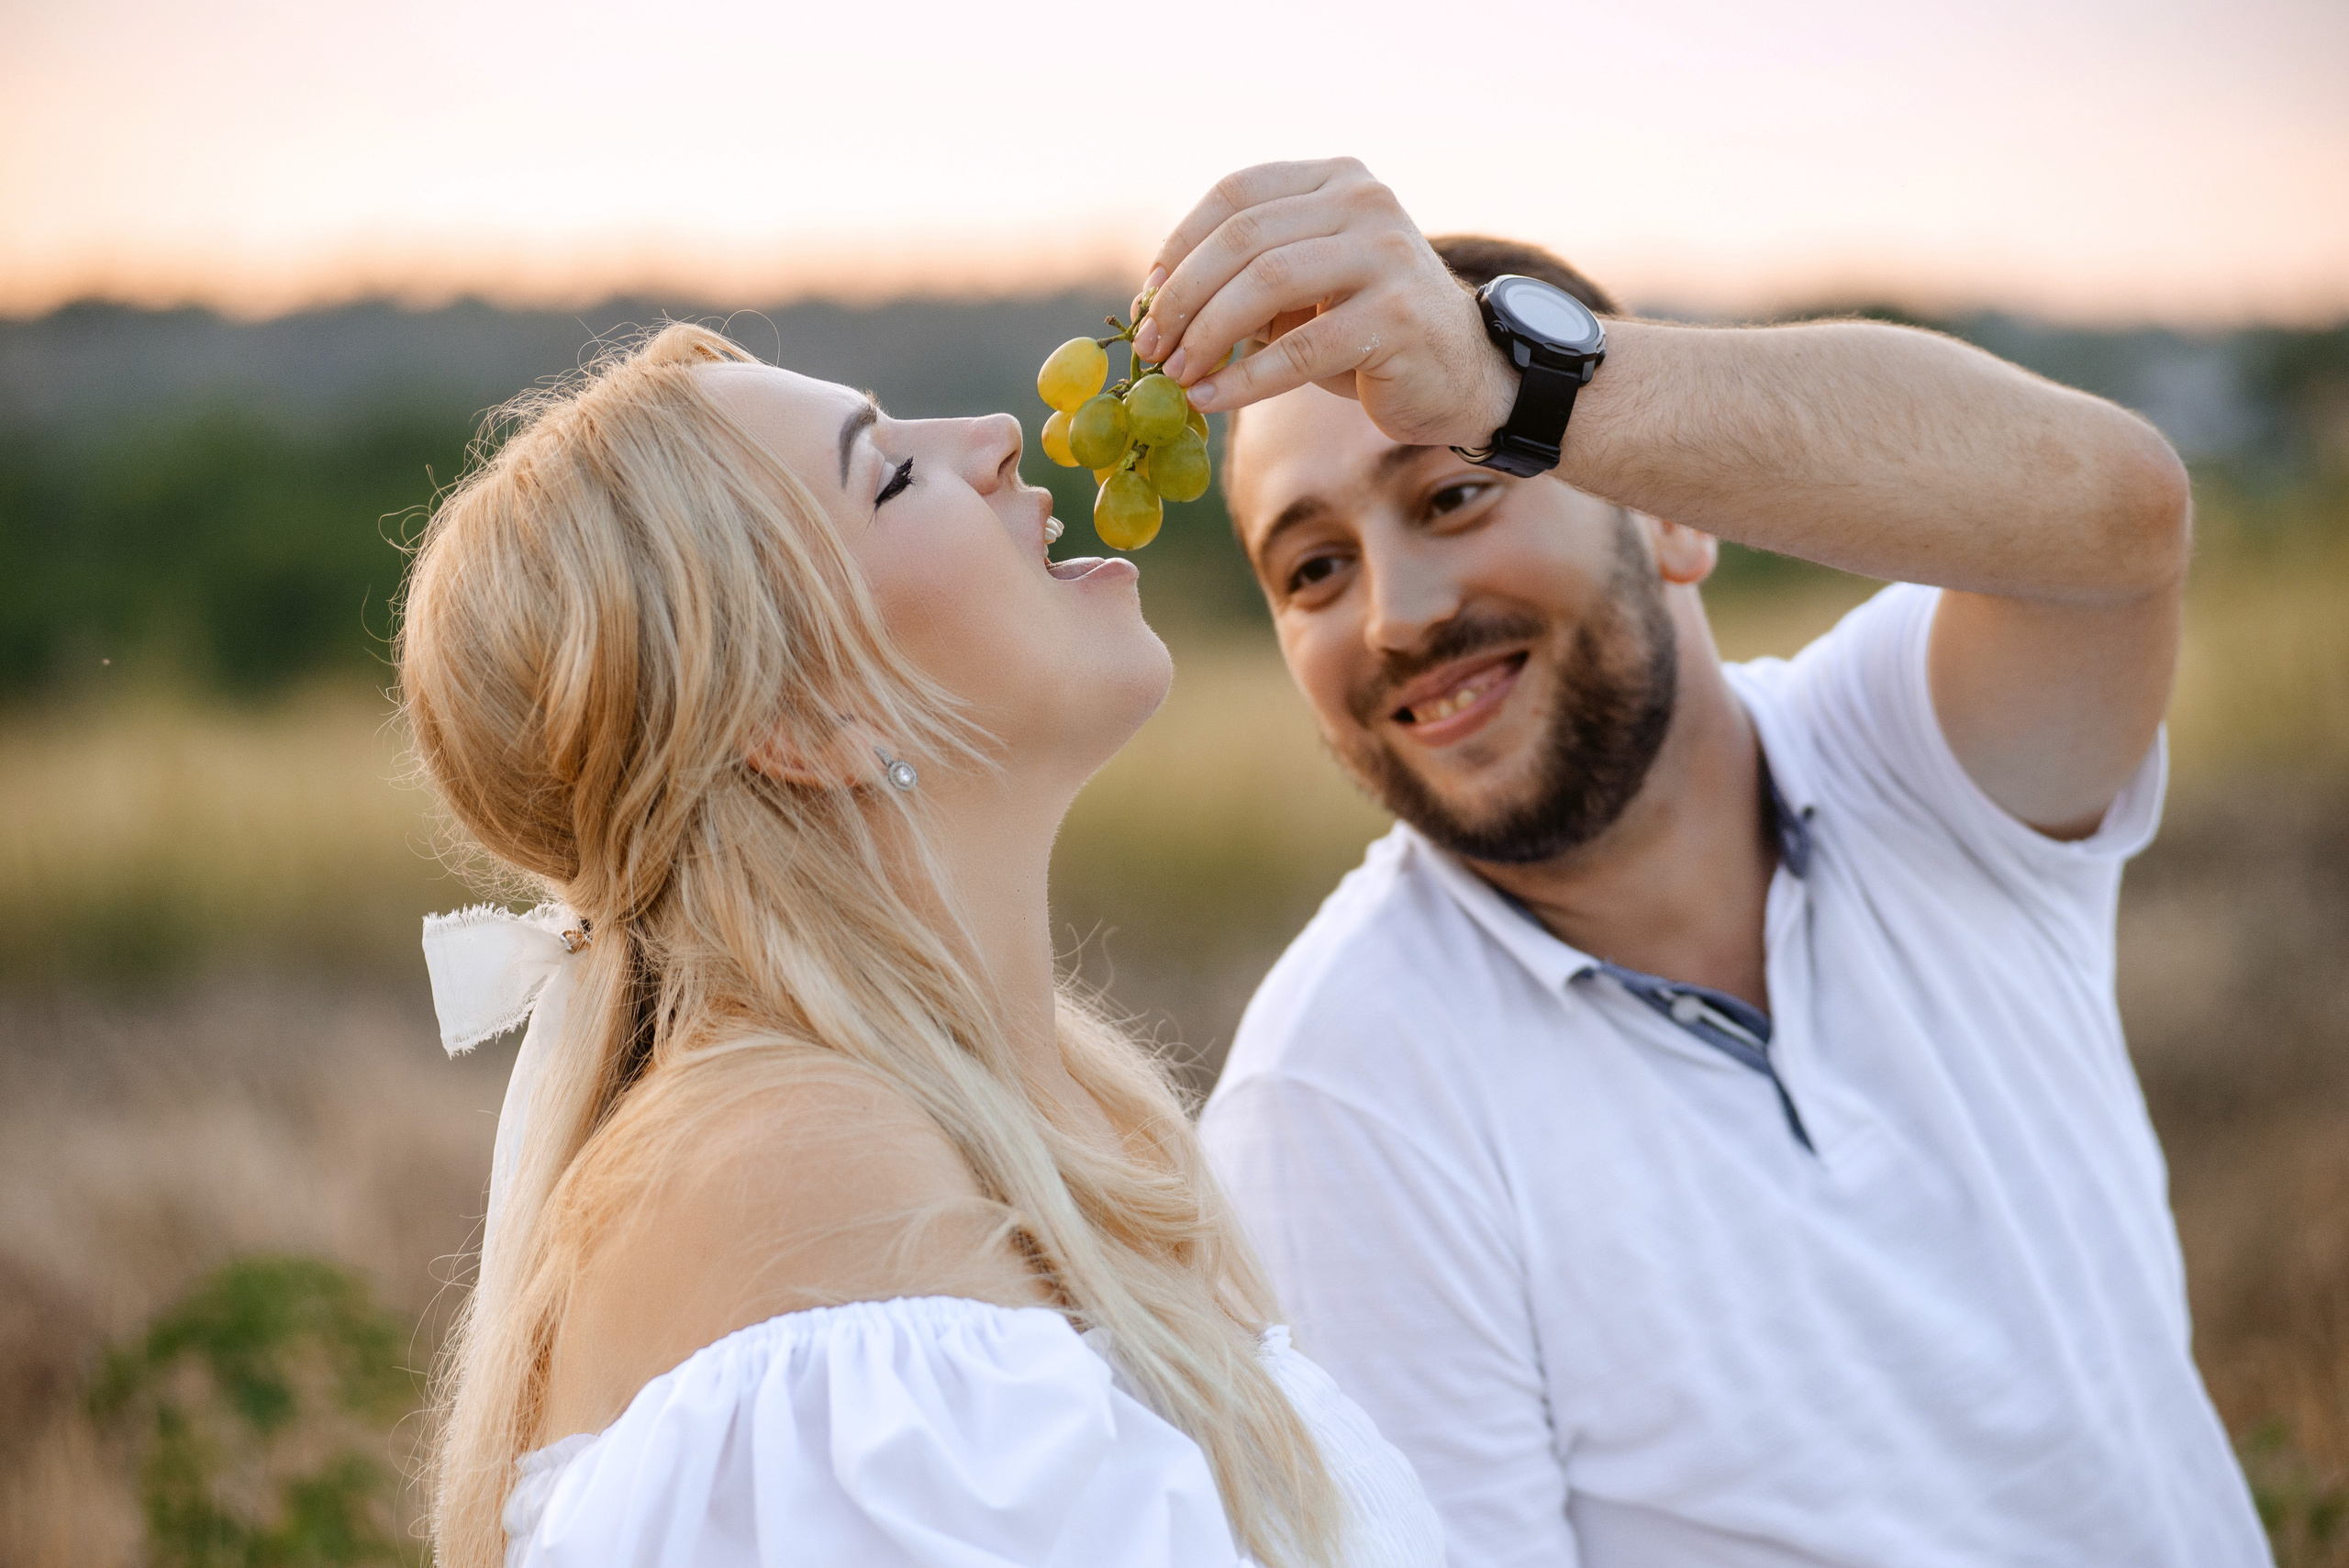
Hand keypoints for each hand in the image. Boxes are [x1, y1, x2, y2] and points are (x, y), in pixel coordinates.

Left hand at [1134, 158, 1516, 449]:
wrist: (1461, 373)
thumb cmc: (1366, 331)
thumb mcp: (1305, 286)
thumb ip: (1247, 275)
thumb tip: (1155, 301)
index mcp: (1337, 179)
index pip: (1237, 193)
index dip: (1181, 246)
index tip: (1146, 298)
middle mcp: (1365, 202)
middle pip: (1243, 237)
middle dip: (1182, 297)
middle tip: (1150, 348)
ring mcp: (1385, 255)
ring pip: (1266, 284)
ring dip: (1207, 335)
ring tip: (1176, 376)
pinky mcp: (1396, 317)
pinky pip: (1299, 348)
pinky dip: (1244, 378)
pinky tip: (1211, 399)